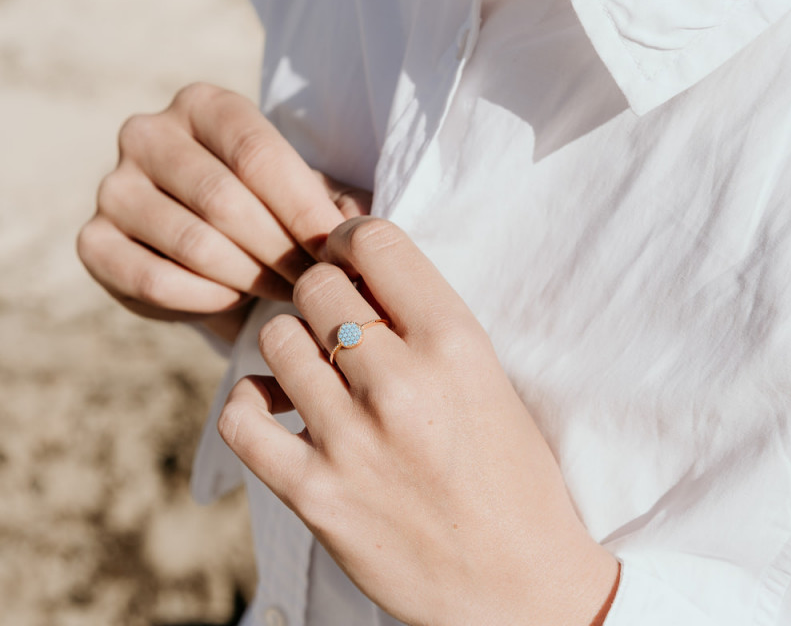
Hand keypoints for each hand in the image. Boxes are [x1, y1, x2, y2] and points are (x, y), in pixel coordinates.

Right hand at [77, 83, 370, 340]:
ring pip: (194, 244)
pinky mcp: (93, 241)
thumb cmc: (267, 211)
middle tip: (315, 284)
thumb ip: (334, 202)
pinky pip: (155, 280)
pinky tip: (232, 299)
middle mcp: (148, 133)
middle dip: (281, 251)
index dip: (304, 209)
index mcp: (204, 105)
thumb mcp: (305, 193)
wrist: (208, 249)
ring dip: (250, 278)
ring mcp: (113, 186)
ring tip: (284, 292)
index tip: (338, 251)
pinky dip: (205, 298)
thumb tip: (354, 230)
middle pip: (226, 200)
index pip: (258, 154)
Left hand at [218, 217, 619, 624]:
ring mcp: (353, 441)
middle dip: (322, 292)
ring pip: (276, 338)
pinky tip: (275, 406)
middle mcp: (401, 384)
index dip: (352, 238)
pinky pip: (241, 419)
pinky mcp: (316, 495)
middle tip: (336, 320)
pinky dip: (249, 402)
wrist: (520, 582)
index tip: (349, 255)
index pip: (376, 243)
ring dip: (290, 344)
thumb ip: (421, 318)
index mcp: (455, 344)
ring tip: (313, 367)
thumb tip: (352, 263)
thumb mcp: (485, 374)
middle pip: (317, 285)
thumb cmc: (511, 472)